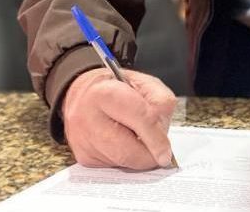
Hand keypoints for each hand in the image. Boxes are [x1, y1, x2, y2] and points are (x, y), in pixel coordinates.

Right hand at [61, 67, 176, 169]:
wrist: (82, 94)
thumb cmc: (116, 87)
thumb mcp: (144, 83)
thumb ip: (160, 102)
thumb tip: (163, 135)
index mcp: (105, 93)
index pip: (139, 118)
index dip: (156, 139)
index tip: (167, 154)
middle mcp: (87, 119)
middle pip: (126, 152)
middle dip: (148, 155)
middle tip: (159, 152)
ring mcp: (82, 142)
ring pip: (122, 162)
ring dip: (136, 155)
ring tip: (134, 134)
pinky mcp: (83, 157)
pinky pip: (114, 166)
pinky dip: (125, 158)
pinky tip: (121, 141)